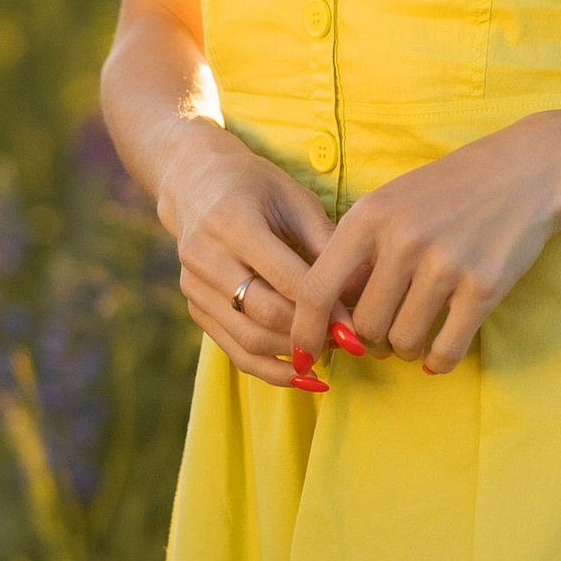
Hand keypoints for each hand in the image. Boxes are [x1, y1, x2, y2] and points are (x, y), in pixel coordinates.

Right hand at [162, 125, 337, 389]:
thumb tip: (366, 291)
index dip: (327, 308)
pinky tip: (304, 376)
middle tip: (348, 341)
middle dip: (311, 334)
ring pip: (249, 340)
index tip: (359, 328)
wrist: (194, 183)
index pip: (287, 279)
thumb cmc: (256, 186)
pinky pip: (234, 351)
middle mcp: (205, 257)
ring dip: (294, 354)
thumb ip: (326, 243)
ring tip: (330, 351)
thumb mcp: (295, 200)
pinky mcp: (195, 308)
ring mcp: (194, 286)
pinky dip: (271, 370)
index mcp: (232, 222)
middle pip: (266, 314)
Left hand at [285, 116, 560, 381]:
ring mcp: (445, 264)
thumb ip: (358, 250)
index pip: (317, 289)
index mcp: (369, 217)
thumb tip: (328, 313)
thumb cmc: (451, 189)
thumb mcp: (392, 202)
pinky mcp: (484, 287)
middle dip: (368, 341)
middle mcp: (402, 240)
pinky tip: (439, 352)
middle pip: (363, 325)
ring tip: (416, 331)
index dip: (305, 330)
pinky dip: (438, 361)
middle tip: (382, 335)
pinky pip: (446, 350)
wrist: (527, 170)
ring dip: (405, 348)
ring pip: (402, 341)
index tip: (304, 354)